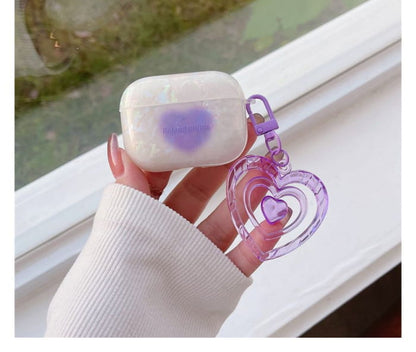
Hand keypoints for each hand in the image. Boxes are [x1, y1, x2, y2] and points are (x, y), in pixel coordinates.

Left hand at [107, 115, 289, 276]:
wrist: (120, 338)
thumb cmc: (110, 282)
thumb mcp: (116, 223)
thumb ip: (125, 184)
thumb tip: (118, 143)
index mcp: (145, 213)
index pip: (169, 172)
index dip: (188, 147)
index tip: (207, 123)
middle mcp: (172, 230)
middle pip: (204, 189)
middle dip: (225, 160)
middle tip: (245, 133)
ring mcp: (196, 253)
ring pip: (229, 217)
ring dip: (250, 192)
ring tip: (267, 166)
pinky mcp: (216, 279)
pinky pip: (245, 256)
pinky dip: (263, 236)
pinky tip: (277, 212)